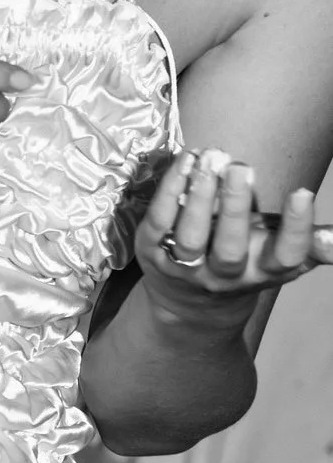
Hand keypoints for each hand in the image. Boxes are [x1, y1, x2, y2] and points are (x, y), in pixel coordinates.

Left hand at [132, 150, 332, 306]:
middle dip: (236, 207)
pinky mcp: (153, 251)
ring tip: (210, 158)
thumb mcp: (278, 255)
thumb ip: (309, 243)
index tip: (303, 192)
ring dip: (199, 197)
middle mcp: (224, 275)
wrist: (189, 304)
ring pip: (190, 237)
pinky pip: (160, 220)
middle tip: (241, 167)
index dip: (295, 228)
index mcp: (263, 271)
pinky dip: (170, 190)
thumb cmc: (244, 261)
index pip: (285, 256)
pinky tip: (184, 161)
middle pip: (229, 249)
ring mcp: (186, 267)